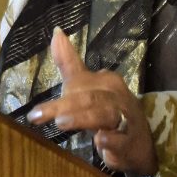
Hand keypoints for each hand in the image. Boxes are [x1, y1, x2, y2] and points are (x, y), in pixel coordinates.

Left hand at [27, 28, 158, 175]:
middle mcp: (116, 97)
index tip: (38, 99)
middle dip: (62, 106)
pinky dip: (110, 141)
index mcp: (106, 81)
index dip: (60, 88)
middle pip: (88, 98)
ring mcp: (125, 120)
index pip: (80, 80)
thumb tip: (56, 31)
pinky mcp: (128, 143)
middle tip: (37, 115)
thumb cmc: (108, 110)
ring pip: (102, 115)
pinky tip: (100, 142)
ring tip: (60, 122)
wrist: (139, 144)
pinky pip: (119, 140)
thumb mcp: (88, 86)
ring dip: (81, 118)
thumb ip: (69, 62)